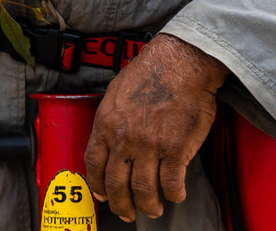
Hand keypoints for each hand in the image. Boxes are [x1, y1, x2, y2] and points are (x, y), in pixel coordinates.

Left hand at [84, 35, 227, 221]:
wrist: (181, 62)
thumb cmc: (151, 71)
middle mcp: (124, 139)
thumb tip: (108, 137)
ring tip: (154, 210)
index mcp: (107, 124)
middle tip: (127, 213)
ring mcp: (149, 146)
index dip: (97, 184)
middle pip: (117, 185)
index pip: (94, 164)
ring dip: (149, 206)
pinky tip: (176, 194)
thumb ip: (111, 118)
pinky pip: (172, 183)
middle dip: (121, 205)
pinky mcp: (175, 150)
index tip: (102, 195)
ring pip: (144, 191)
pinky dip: (174, 194)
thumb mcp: (117, 92)